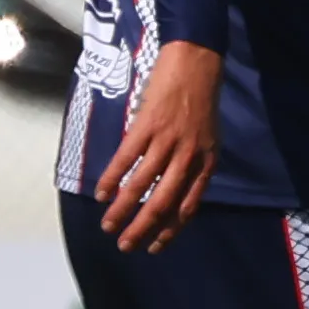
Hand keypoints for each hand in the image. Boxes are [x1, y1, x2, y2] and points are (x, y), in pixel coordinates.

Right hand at [97, 42, 220, 253]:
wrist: (195, 61)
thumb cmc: (200, 99)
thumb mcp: (207, 137)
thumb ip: (193, 163)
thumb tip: (174, 190)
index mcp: (205, 162)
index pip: (188, 206)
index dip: (171, 230)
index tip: (155, 247)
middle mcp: (188, 156)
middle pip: (163, 202)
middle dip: (143, 228)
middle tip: (126, 246)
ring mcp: (167, 141)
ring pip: (141, 185)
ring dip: (122, 210)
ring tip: (108, 226)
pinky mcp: (146, 125)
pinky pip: (126, 159)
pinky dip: (112, 179)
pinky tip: (101, 194)